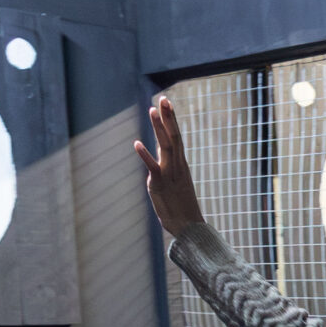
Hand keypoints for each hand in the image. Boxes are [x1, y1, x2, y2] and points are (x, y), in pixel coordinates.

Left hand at [134, 94, 204, 237]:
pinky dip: (145, 155)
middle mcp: (177, 166)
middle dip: (168, 118)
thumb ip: (168, 166)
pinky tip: (136, 143)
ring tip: (152, 111)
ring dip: (159, 128)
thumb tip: (162, 155)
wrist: (189, 227)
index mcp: (181, 164)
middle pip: (174, 137)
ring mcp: (170, 174)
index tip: (167, 103)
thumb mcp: (175, 181)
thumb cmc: (181, 206)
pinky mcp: (160, 185)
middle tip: (163, 99)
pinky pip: (153, 167)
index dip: (171, 119)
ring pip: (166, 146)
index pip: (176, 137)